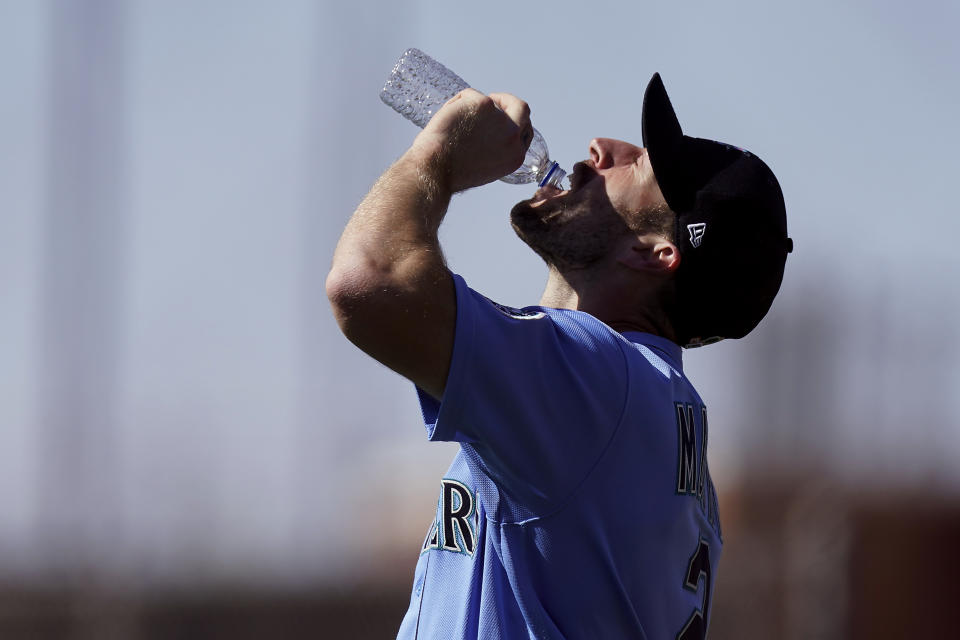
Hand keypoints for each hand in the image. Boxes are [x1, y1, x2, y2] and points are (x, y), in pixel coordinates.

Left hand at [409, 88, 532, 192]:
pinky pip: (470, 95)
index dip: (513, 121)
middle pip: (522, 108)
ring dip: (470, 108)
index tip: (501, 117)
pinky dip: (456, 103)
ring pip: (488, 101)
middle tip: (491, 101)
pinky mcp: (485, 105)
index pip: (524, 131)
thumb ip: (495, 147)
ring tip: (452, 126)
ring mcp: (501, 120)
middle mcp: (514, 138)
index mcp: (515, 156)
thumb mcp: (485, 166)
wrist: (435, 168)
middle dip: (507, 101)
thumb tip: (488, 127)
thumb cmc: (450, 171)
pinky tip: (447, 121)